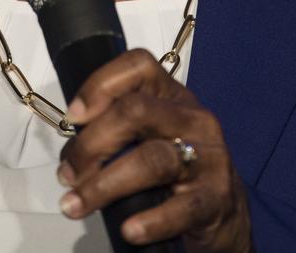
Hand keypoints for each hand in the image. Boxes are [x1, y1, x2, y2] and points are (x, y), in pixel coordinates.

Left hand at [56, 49, 252, 251]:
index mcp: (172, 97)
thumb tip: (72, 148)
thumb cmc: (178, 171)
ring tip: (77, 204)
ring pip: (152, 160)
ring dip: (104, 185)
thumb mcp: (151, 137)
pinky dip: (150, 222)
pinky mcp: (215, 198)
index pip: (138, 67)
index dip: (100, 85)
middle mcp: (192, 119)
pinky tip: (129, 229)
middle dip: (92, 143)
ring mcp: (208, 157)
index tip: (74, 116)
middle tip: (69, 173)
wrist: (226, 213)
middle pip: (136, 111)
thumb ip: (117, 131)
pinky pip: (181, 207)